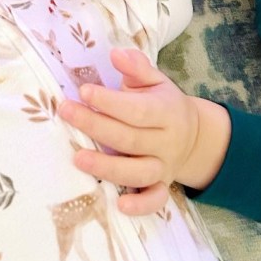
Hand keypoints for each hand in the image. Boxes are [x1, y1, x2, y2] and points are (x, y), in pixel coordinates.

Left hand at [59, 48, 229, 215]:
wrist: (194, 136)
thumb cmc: (162, 104)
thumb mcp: (155, 81)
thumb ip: (136, 67)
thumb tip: (116, 54)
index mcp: (167, 111)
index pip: (137, 109)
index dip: (110, 101)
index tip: (83, 91)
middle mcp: (167, 141)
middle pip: (130, 138)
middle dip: (96, 125)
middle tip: (66, 111)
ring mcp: (164, 167)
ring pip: (139, 172)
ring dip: (108, 167)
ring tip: (78, 159)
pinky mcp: (161, 186)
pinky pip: (155, 200)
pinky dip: (141, 206)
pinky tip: (120, 206)